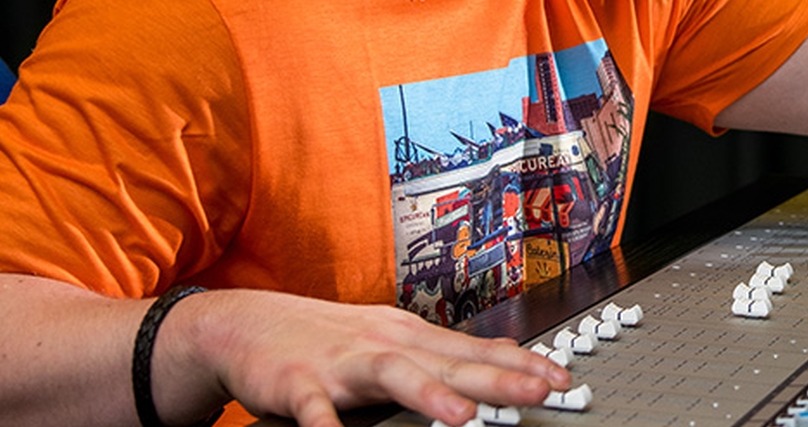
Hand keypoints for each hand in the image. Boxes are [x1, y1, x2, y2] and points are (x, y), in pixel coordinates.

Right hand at [186, 290, 569, 425]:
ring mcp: (340, 363)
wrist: (244, 326)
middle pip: (448, 361)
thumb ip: (449, 351)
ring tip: (462, 417)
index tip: (563, 378)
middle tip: (540, 392)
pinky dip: (328, 425)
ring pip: (392, 375)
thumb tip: (509, 350)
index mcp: (409, 337)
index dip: (521, 364)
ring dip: (429, 395)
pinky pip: (315, 410)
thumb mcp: (394, 337)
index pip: (475, 351)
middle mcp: (382, 345)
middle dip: (497, 378)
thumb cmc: (326, 338)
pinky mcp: (296, 384)